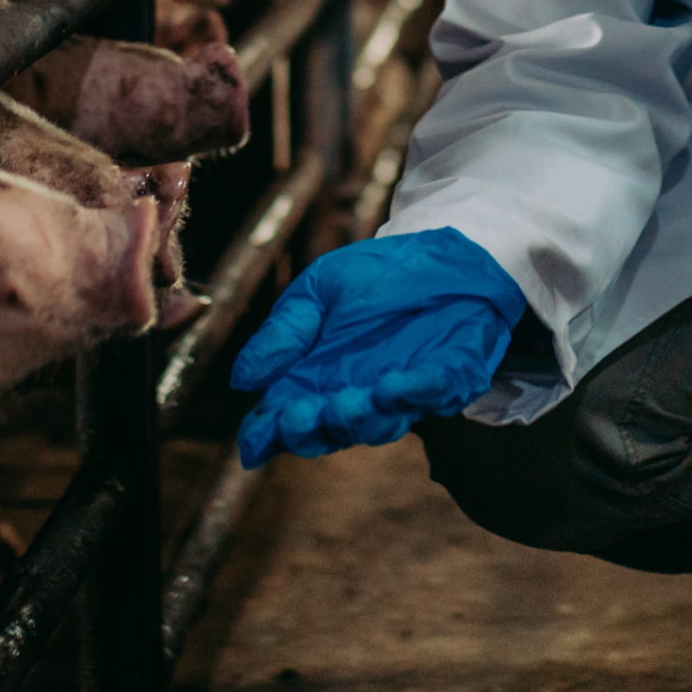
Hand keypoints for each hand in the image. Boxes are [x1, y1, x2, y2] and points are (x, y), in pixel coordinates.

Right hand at [231, 227, 527, 465]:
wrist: (440, 252)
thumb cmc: (374, 274)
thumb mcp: (319, 291)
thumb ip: (284, 332)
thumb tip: (242, 380)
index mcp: (318, 380)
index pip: (285, 420)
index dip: (268, 434)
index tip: (256, 440)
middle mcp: (357, 397)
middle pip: (329, 433)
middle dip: (313, 430)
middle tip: (301, 414)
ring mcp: (404, 395)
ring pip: (380, 425)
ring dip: (362, 417)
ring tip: (348, 399)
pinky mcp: (448, 380)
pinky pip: (434, 394)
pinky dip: (416, 392)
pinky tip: (396, 382)